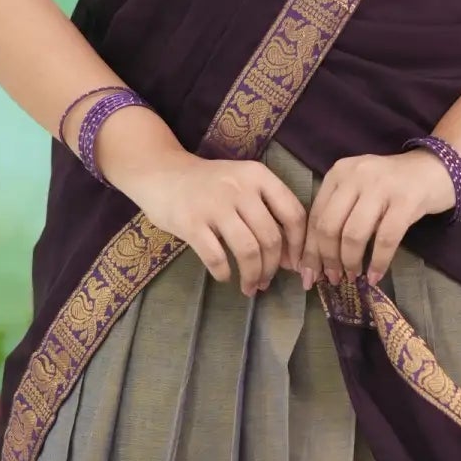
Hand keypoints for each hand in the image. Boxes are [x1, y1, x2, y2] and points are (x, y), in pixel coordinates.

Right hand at [95, 115, 307, 294]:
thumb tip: (290, 256)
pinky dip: (224, 272)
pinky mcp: (190, 223)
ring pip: (248, 250)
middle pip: (270, 237)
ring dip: (252, 275)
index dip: (298, 245)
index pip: (293, 214)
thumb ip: (267, 209)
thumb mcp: (243, 182)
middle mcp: (239, 188)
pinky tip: (224, 276)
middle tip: (266, 281)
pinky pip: (216, 257)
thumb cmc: (209, 184)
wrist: (161, 173)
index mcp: (258, 176)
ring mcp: (214, 205)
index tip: (294, 265)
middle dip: (273, 267)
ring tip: (250, 287)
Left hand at [299, 147, 458, 288]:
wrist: (439, 168)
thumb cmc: (395, 185)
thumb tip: (317, 259)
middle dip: (327, 259)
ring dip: (350, 262)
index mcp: (339, 173)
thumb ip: (339, 213)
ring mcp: (382, 186)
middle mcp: (356, 175)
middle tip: (331, 279)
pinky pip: (385, 239)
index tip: (307, 275)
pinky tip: (376, 276)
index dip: (310, 250)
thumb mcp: (360, 190)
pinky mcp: (406, 200)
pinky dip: (378, 262)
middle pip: (329, 226)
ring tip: (353, 277)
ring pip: (353, 234)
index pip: (315, 216)